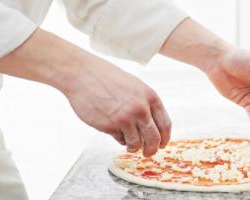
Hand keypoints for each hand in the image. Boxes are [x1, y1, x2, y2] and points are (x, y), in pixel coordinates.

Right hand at [0, 29, 170, 156]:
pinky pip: (120, 140)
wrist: (84, 74)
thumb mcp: (135, 86)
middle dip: (152, 150)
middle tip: (148, 153)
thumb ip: (146, 104)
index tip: (162, 144)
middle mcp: (141, 109)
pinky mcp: (110, 126)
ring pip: (137, 143)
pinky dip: (119, 140)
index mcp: (150, 97)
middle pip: (154, 139)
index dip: (165, 138)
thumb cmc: (108, 78)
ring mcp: (126, 118)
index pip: (165, 124)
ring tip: (129, 145)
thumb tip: (153, 125)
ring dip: (134, 147)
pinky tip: (114, 131)